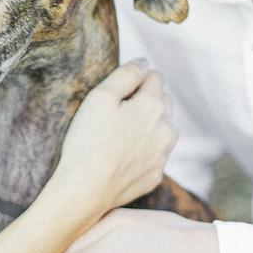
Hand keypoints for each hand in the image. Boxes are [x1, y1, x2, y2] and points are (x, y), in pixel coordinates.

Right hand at [51, 62, 175, 225]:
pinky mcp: (155, 176)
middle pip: (163, 102)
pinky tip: (122, 155)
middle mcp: (166, 129)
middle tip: (117, 110)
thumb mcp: (100, 97)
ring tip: (121, 132)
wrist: (86, 189)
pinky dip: (144, 150)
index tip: (117, 90)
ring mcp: (162, 155)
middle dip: (146, 99)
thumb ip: (125, 75)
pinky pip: (155, 155)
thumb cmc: (89, 140)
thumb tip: (143, 62)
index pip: (154, 77)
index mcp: (154, 106)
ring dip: (149, 124)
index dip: (135, 78)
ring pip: (163, 129)